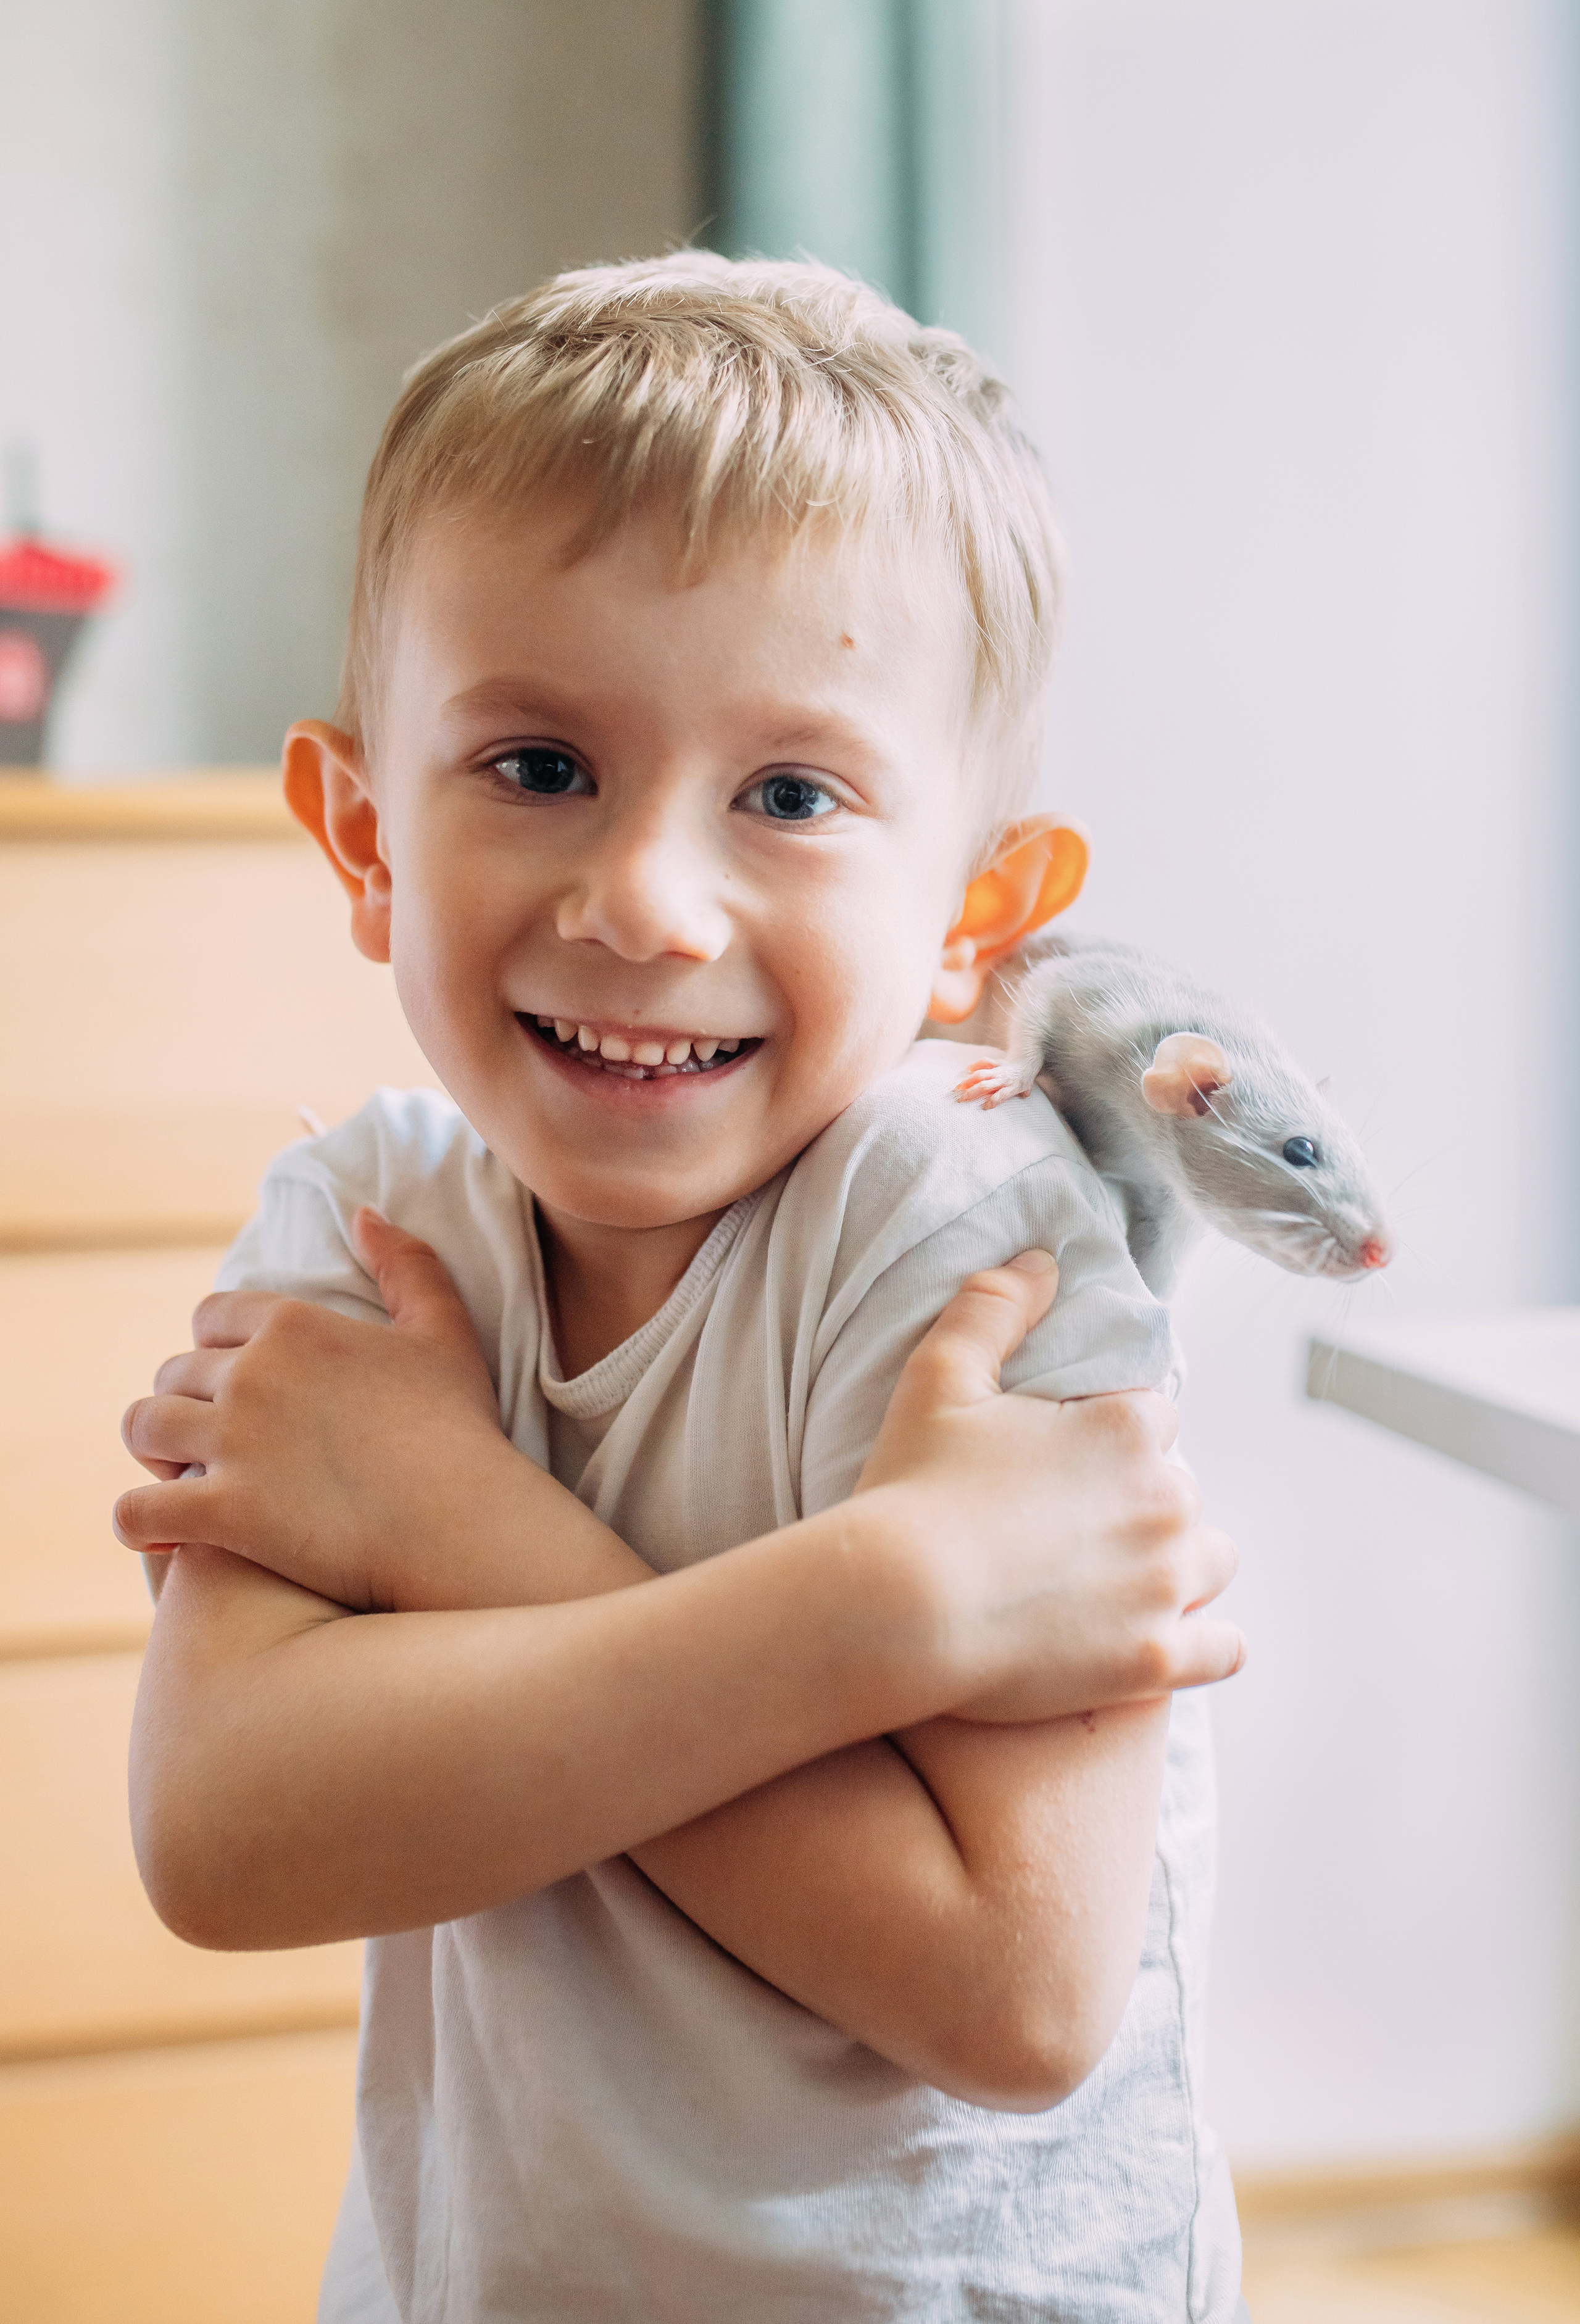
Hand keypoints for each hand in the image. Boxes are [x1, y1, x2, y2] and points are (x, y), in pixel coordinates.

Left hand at [116, 1211, 639, 1610]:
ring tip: (173, 1473)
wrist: (461, 1521)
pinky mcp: (221, 1513)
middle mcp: (250, 1374)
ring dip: (151, 1449)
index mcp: (294, 1324)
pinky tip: (158, 1537)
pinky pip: (137, 1510)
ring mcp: (230, 1443)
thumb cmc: (460, 1429)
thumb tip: (365, 1212)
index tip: (230, 1372)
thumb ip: (406, 1265)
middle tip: (207, 1433)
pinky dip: (136, 1521)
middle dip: (185, 1399)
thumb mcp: (443, 1331)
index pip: (213, 1314)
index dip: (214, 1343)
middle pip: (175, 1371)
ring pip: (143, 1427)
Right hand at [855, 1251, 1242, 1720]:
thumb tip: (1041, 1258)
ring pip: (1212, 1562)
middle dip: (1140, 1503)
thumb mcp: (939, 1377)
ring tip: (1119, 1581)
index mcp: (1126, 1429)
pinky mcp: (1156, 1660)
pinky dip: (1201, 1644)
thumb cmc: (913, 1489)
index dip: (1108, 1441)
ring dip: (1180, 1566)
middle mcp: (1166, 1501)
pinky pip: (1223, 1650)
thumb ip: (993, 1307)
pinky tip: (1160, 1639)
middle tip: (1073, 1529)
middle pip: (1180, 1490)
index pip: (1152, 1419)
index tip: (1064, 1466)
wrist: (899, 1606)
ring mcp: (1167, 1586)